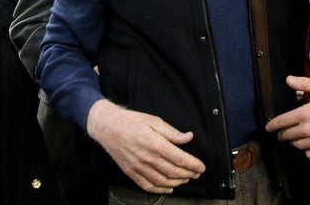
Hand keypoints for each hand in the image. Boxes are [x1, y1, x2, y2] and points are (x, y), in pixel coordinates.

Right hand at [86, 99, 204, 193]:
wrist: (108, 127)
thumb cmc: (132, 121)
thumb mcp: (155, 121)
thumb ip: (172, 132)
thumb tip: (188, 137)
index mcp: (155, 144)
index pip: (180, 159)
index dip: (193, 164)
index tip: (201, 167)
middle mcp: (148, 158)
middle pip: (173, 171)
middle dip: (188, 174)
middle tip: (196, 174)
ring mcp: (138, 167)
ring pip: (162, 181)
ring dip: (177, 182)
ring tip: (186, 180)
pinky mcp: (131, 172)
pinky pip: (147, 185)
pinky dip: (160, 189)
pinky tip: (168, 188)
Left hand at [265, 76, 309, 159]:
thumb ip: (304, 84)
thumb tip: (288, 80)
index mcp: (305, 113)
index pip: (281, 122)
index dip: (272, 126)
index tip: (269, 128)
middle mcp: (308, 129)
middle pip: (287, 136)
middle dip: (283, 134)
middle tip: (284, 133)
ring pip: (297, 146)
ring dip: (295, 141)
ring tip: (300, 136)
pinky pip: (309, 155)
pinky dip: (308, 150)